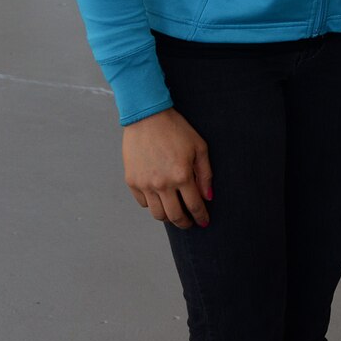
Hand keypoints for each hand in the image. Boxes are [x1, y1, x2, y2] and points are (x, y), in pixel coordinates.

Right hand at [122, 108, 211, 228]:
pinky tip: (160, 199)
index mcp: (182, 175)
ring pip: (157, 214)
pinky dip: (153, 205)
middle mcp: (162, 184)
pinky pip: (143, 203)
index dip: (201, 217)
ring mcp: (145, 184)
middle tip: (190, 223)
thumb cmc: (176, 129)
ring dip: (168, 217)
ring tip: (175, 213)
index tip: (204, 222)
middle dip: (185, 223)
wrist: (147, 117)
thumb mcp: (199, 147)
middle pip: (175, 216)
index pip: (194, 206)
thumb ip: (205, 174)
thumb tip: (208, 197)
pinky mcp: (132, 181)